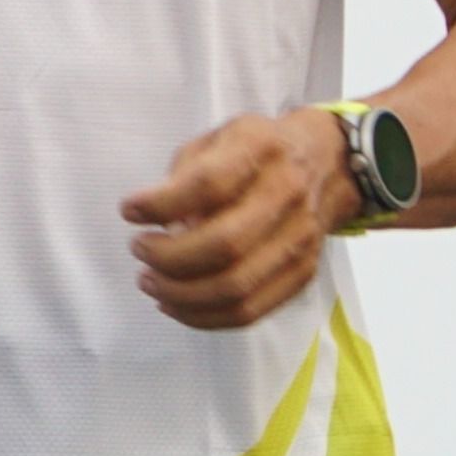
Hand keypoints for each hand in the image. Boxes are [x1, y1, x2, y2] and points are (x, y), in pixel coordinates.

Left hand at [120, 108, 354, 332]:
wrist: (327, 163)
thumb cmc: (256, 151)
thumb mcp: (217, 140)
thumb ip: (185, 176)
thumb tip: (164, 228)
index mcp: (261, 149)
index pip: (207, 185)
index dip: (160, 204)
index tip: (129, 211)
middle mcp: (287, 194)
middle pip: (224, 244)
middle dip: (168, 258)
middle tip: (140, 251)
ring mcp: (299, 239)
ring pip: (236, 288)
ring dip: (180, 294)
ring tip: (150, 282)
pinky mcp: (303, 273)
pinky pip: (249, 311)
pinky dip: (203, 316)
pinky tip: (174, 302)